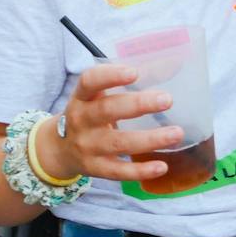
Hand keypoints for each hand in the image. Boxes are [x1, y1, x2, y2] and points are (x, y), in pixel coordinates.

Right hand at [34, 64, 184, 182]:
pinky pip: (119, 171)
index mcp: (81, 97)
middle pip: (108, 111)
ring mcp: (87, 146)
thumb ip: (126, 81)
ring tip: (176, 133)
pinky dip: (141, 170)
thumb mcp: (97, 96)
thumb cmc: (88, 114)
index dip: (111, 76)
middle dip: (138, 105)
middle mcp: (81, 120)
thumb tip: (172, 64)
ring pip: (119, 143)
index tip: (134, 73)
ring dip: (150, 139)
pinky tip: (162, 167)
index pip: (90, 82)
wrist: (59, 149)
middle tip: (167, 100)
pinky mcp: (96, 168)